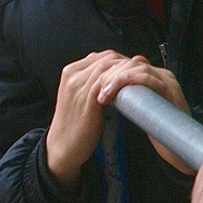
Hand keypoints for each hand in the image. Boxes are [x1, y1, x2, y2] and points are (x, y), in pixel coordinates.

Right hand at [44, 50, 130, 189]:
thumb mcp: (79, 98)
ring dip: (126, 73)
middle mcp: (73, 76)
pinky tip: (131, 89)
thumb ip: (92, 85)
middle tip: (139, 75)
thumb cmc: (74, 125)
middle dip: (125, 64)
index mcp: (70, 72)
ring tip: (138, 82)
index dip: (119, 60)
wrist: (62, 146)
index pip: (100, 56)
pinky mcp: (87, 99)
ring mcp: (78, 86)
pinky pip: (107, 83)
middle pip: (106, 58)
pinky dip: (121, 83)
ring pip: (108, 68)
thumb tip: (115, 79)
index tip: (131, 69)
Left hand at [91, 54, 195, 173]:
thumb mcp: (136, 109)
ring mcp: (167, 81)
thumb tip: (103, 88)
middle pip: (129, 61)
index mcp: (153, 76)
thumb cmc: (157, 132)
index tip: (93, 83)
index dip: (108, 70)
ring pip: (137, 66)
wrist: (177, 150)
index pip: (126, 62)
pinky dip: (129, 82)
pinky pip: (148, 78)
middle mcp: (161, 75)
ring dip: (116, 78)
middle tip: (96, 88)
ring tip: (104, 93)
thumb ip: (126, 96)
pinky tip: (116, 92)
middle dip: (109, 73)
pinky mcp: (170, 91)